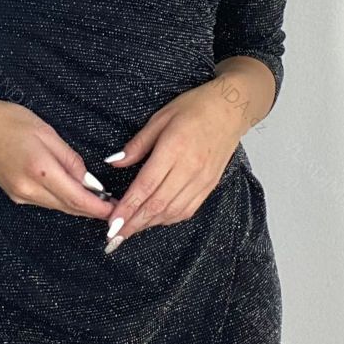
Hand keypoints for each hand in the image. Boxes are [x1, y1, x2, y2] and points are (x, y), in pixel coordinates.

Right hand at [0, 95, 115, 220]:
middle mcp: (28, 189)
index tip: (117, 210)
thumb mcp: (45, 132)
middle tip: (116, 207)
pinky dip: (62, 200)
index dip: (99, 208)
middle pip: (69, 208)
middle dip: (92, 209)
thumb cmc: (5, 120)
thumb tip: (89, 181)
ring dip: (78, 205)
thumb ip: (69, 159)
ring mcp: (19, 195)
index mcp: (40, 170)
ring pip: (57, 206)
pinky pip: (45, 201)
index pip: (77, 199)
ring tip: (100, 200)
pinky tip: (73, 193)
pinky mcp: (14, 194)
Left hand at [101, 81, 243, 250]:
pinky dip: (169, 219)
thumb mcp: (160, 118)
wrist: (231, 109)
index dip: (127, 207)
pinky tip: (155, 221)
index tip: (112, 222)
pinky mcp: (209, 186)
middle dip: (134, 223)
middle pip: (158, 204)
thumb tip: (114, 161)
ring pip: (172, 211)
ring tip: (130, 231)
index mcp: (174, 149)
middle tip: (114, 235)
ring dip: (149, 224)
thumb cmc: (195, 108)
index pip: (146, 186)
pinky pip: (187, 210)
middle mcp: (189, 169)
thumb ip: (137, 144)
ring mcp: (202, 180)